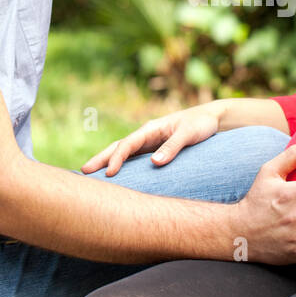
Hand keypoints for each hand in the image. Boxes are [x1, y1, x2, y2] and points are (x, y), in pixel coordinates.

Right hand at [81, 103, 222, 176]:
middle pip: (118, 147)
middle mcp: (146, 135)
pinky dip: (121, 166)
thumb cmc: (201, 124)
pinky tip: (115, 177)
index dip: (117, 158)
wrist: (212, 119)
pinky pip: (133, 159)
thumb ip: (172, 147)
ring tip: (91, 176)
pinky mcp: (154, 150)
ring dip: (107, 162)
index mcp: (151, 129)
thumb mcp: (189, 134)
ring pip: (123, 153)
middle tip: (83, 172)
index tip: (110, 173)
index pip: (128, 144)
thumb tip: (154, 163)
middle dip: (101, 159)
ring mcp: (149, 143)